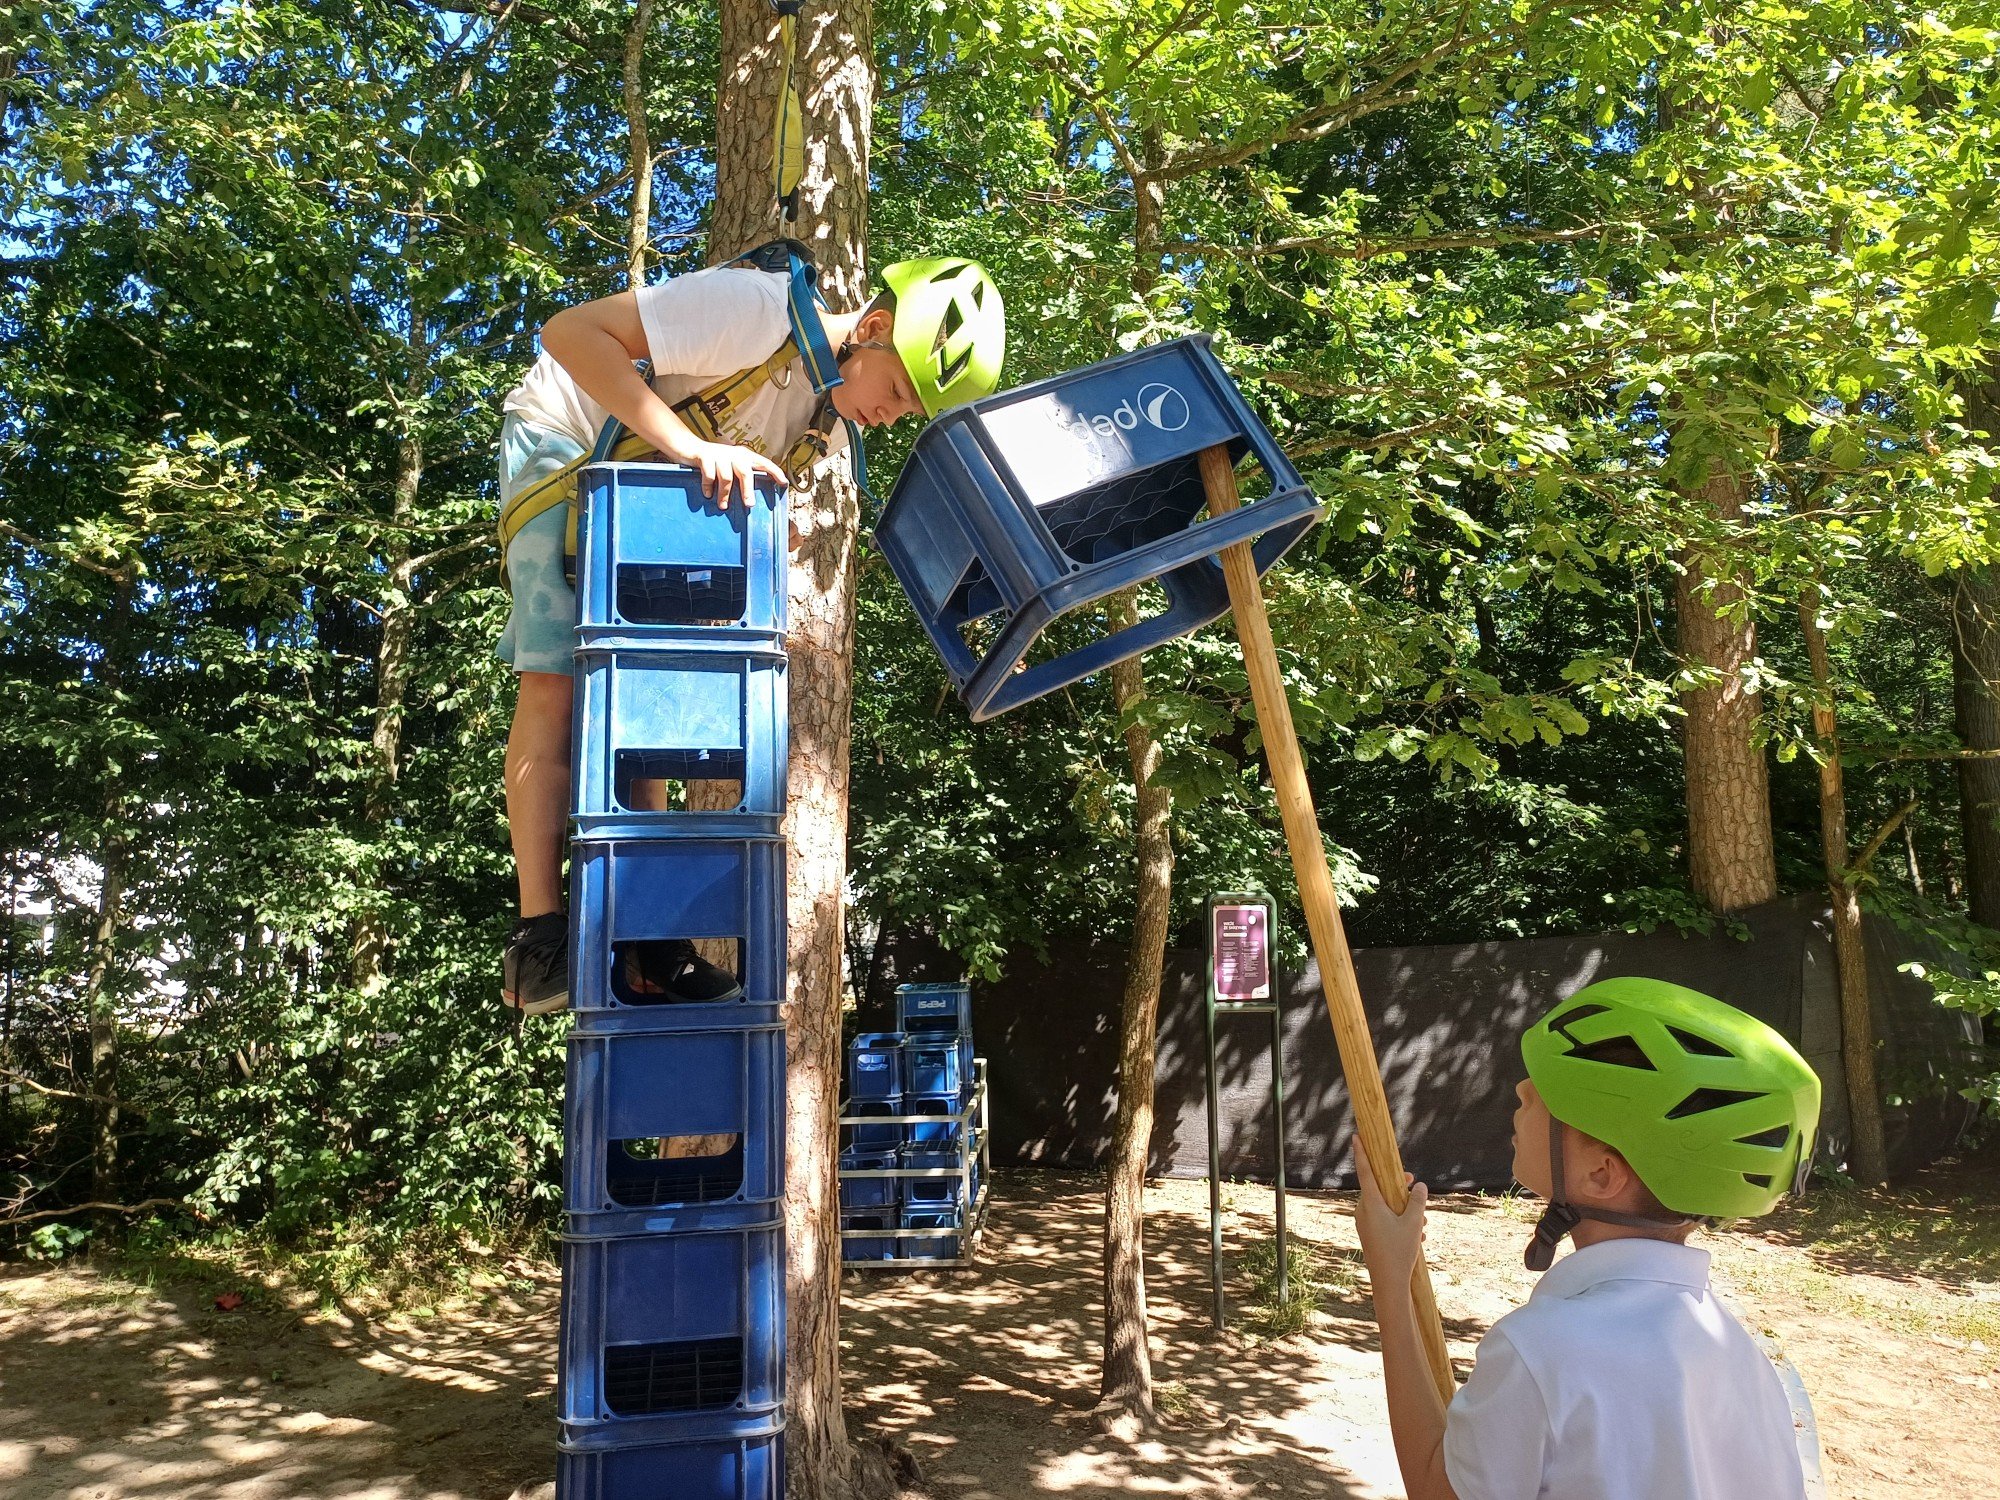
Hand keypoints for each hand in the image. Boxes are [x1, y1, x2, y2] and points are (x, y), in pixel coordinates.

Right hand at [680, 440, 787, 508]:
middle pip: (745, 472)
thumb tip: (749, 499)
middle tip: (749, 505)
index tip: (783, 484)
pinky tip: (708, 494)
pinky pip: (709, 475)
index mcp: (744, 456)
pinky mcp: (705, 456)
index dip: (775, 472)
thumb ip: (739, 477)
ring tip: (723, 506)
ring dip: (724, 494)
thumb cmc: (713, 462)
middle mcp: (734, 454)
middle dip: (748, 490)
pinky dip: (708, 487)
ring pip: (726, 477)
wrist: (688, 446)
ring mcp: (719, 454)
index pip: (764, 463)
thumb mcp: (729, 466)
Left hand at [1355, 1148, 1429, 1288]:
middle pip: (1380, 1189)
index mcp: (1371, 1204)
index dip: (1362, 1153)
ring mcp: (1365, 1223)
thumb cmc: (1399, 1251)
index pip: (1365, 1172)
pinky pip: (1384, 1219)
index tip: (1355, 1136)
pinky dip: (1399, 1221)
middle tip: (1414, 1185)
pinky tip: (1417, 1235)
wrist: (1388, 1284)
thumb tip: (1420, 1186)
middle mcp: (1363, 1210)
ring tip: (1422, 1225)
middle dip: (1400, 1188)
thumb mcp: (1413, 1223)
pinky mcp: (1369, 1233)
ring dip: (1404, 1210)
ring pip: (1385, 1206)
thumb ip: (1417, 1201)